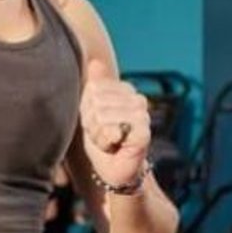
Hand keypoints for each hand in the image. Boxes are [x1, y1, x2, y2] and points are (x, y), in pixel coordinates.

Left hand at [79, 59, 151, 188]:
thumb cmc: (102, 139)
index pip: (93, 88)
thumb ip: (95, 86)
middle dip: (91, 123)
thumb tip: (95, 62)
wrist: (115, 170)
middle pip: (96, 102)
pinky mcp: (144, 133)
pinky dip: (106, 142)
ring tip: (107, 142)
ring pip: (102, 116)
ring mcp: (143, 116)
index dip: (86, 109)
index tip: (96, 122)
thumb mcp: (92, 110)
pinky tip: (115, 147)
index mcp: (125, 90)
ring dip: (98, 134)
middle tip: (102, 135)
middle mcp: (138, 99)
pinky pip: (113, 130)